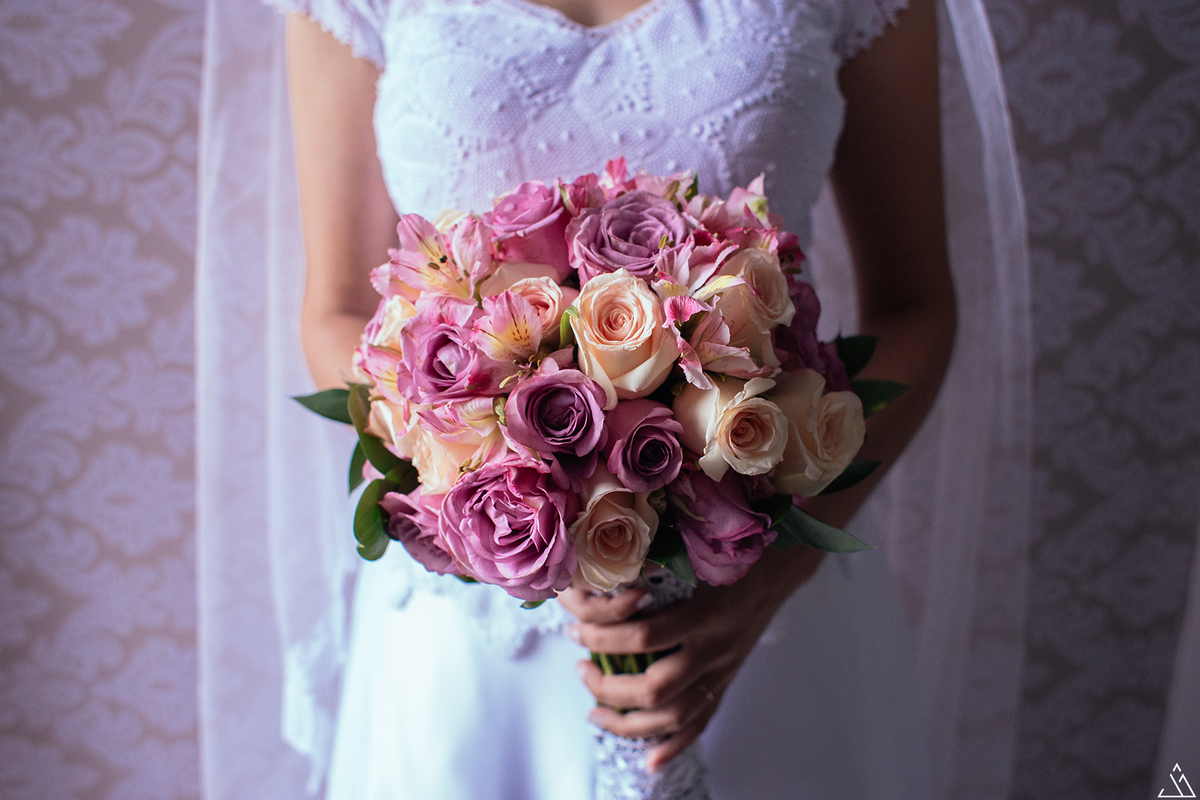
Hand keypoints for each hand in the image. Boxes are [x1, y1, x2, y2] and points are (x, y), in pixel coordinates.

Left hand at [557, 545, 823, 770]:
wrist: (778, 568)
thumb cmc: (730, 553)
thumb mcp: (694, 550)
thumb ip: (651, 559)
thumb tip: (596, 568)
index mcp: (705, 612)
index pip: (644, 638)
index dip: (603, 639)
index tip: (575, 631)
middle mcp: (715, 648)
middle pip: (656, 688)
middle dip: (609, 688)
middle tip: (581, 670)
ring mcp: (723, 670)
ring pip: (675, 716)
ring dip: (630, 723)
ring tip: (596, 712)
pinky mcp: (727, 681)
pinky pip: (701, 722)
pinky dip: (674, 745)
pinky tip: (650, 760)